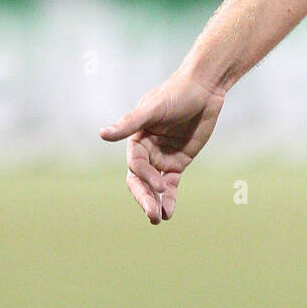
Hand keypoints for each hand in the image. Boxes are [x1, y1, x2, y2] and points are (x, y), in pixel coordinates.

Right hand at [99, 71, 225, 224]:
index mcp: (136, 138)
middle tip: (152, 215)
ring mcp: (162, 158)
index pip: (135, 165)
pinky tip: (169, 212)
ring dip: (155, 202)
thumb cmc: (176, 93)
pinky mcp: (178, 162)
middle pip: (140, 180)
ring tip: (159, 218)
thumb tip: (102, 134)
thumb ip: (129, 124)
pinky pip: (171, 185)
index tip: (160, 184)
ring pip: (154, 186)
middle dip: (145, 198)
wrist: (204, 88)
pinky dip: (169, 198)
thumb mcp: (153, 109)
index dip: (145, 176)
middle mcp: (146, 151)